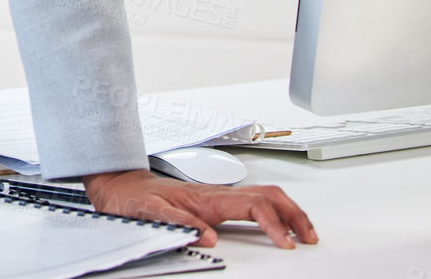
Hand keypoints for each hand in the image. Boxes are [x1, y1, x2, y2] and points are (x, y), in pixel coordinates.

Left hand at [81, 169, 317, 249]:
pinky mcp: (215, 202)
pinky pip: (254, 202)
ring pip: (265, 196)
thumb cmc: (134, 199)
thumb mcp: (150, 214)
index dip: (275, 224)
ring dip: (289, 211)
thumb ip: (179, 224)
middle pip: (269, 196)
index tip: (287, 244)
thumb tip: (208, 238)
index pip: (253, 206)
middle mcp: (217, 195)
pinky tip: (278, 224)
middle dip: (295, 215)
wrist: (120, 185)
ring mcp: (218, 197)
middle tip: (310, 237)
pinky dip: (275, 212)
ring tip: (304, 232)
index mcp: (208, 198)